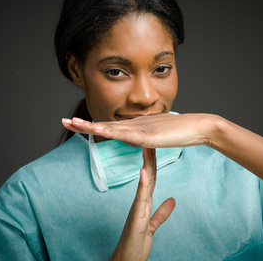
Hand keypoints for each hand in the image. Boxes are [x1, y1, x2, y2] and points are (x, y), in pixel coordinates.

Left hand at [62, 113, 216, 147]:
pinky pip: (126, 134)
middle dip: (84, 124)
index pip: (110, 126)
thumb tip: (139, 141)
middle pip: (105, 124)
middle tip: (64, 121)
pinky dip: (110, 131)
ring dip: (91, 125)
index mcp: (137, 126)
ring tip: (72, 123)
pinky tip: (98, 129)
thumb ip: (147, 138)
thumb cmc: (182, 132)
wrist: (198, 126)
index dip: (93, 125)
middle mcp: (136, 124)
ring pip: (111, 127)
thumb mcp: (159, 135)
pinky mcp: (148, 135)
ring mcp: (141, 128)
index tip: (77, 125)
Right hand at [110, 148, 174, 260]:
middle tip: (152, 136)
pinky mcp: (137, 217)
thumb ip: (162, 212)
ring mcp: (137, 208)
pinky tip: (144, 171)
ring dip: (146, 163)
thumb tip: (173, 200)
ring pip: (144, 182)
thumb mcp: (153, 225)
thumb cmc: (136, 244)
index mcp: (144, 202)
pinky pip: (140, 198)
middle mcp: (140, 202)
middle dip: (150, 156)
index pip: (151, 177)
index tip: (156, 146)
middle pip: (147, 175)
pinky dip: (142, 183)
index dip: (153, 161)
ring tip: (147, 146)